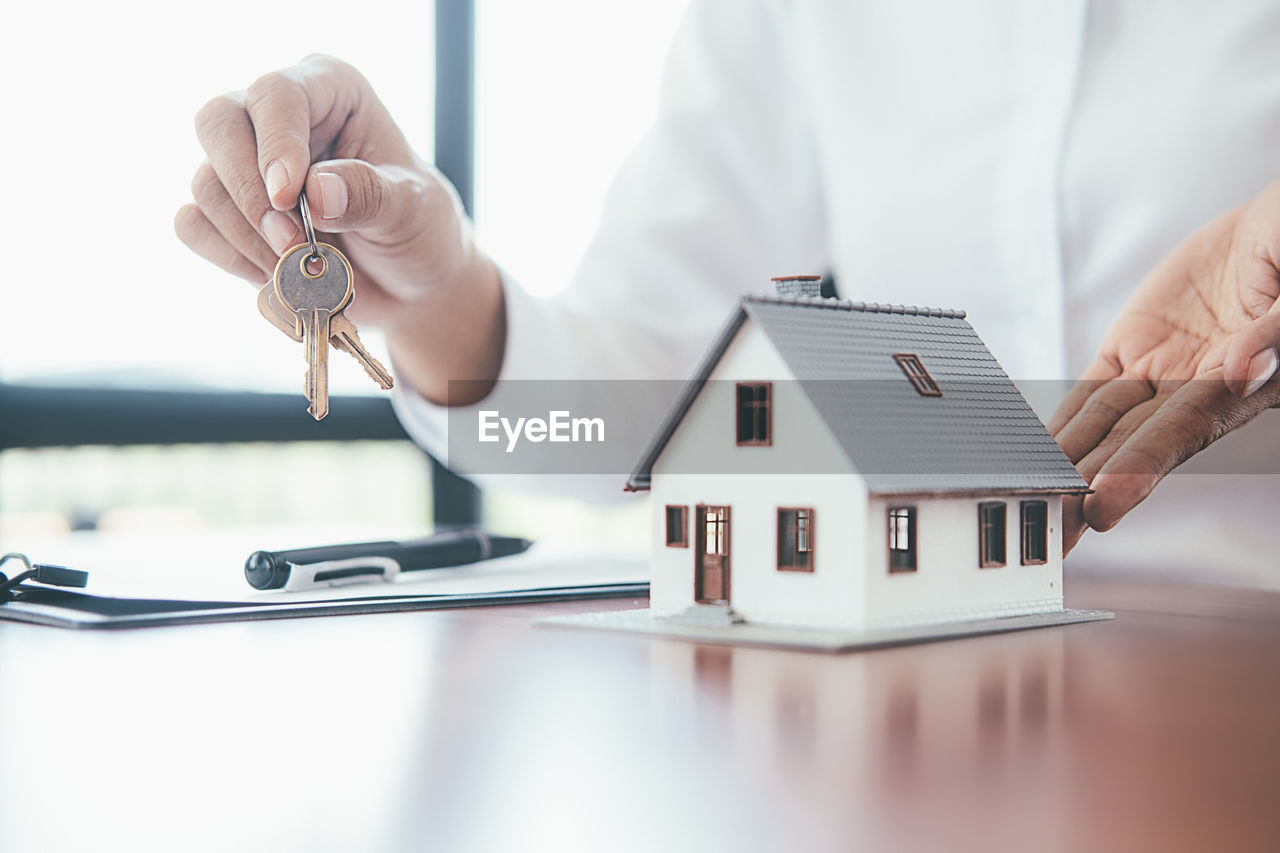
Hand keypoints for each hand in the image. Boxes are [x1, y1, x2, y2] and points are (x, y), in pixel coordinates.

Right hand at [174, 55, 503, 403]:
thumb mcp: (413, 210)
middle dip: (247, 191)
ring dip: (246, 236)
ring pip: (205, 182)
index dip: (275, 144)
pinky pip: (193, 224)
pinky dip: (227, 257)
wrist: (411, 287)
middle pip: (218, 123)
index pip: (276, 94)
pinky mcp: (229, 212)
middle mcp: (279, 117)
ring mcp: (247, 164)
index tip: (288, 198)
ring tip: (298, 267)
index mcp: (330, 91)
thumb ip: (370, 195)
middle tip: (289, 242)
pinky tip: (272, 276)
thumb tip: (316, 191)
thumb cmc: (419, 230)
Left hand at [1049, 181, 1279, 552]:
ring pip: (1104, 426)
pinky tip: (1035, 456)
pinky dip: (1062, 424)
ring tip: (1028, 501)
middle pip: (1133, 447)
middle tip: (1048, 527)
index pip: (1181, 432)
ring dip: (1067, 465)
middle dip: (1089, 490)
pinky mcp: (1132, 350)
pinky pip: (1090, 393)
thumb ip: (1274, 331)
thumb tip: (1243, 364)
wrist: (1272, 231)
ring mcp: (1163, 372)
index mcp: (1244, 384)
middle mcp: (1198, 389)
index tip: (1103, 505)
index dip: (1140, 469)